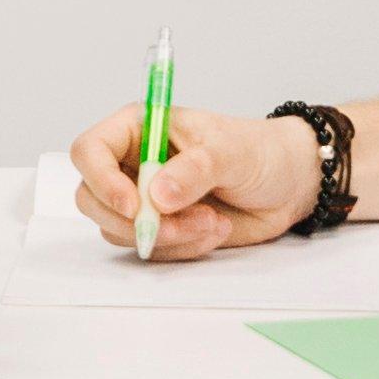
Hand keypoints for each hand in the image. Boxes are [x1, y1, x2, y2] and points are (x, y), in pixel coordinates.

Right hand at [70, 103, 316, 257]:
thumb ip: (194, 169)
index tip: (133, 204)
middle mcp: (132, 164)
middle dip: (134, 220)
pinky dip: (183, 248)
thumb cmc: (259, 151)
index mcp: (139, 129)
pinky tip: (213, 229)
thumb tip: (157, 194)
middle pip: (92, 199)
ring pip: (120, 230)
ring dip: (166, 235)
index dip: (100, 180)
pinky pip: (151, 249)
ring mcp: (144, 199)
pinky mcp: (162, 229)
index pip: (90, 150)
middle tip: (180, 224)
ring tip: (211, 221)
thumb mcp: (231, 151)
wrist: (288, 184)